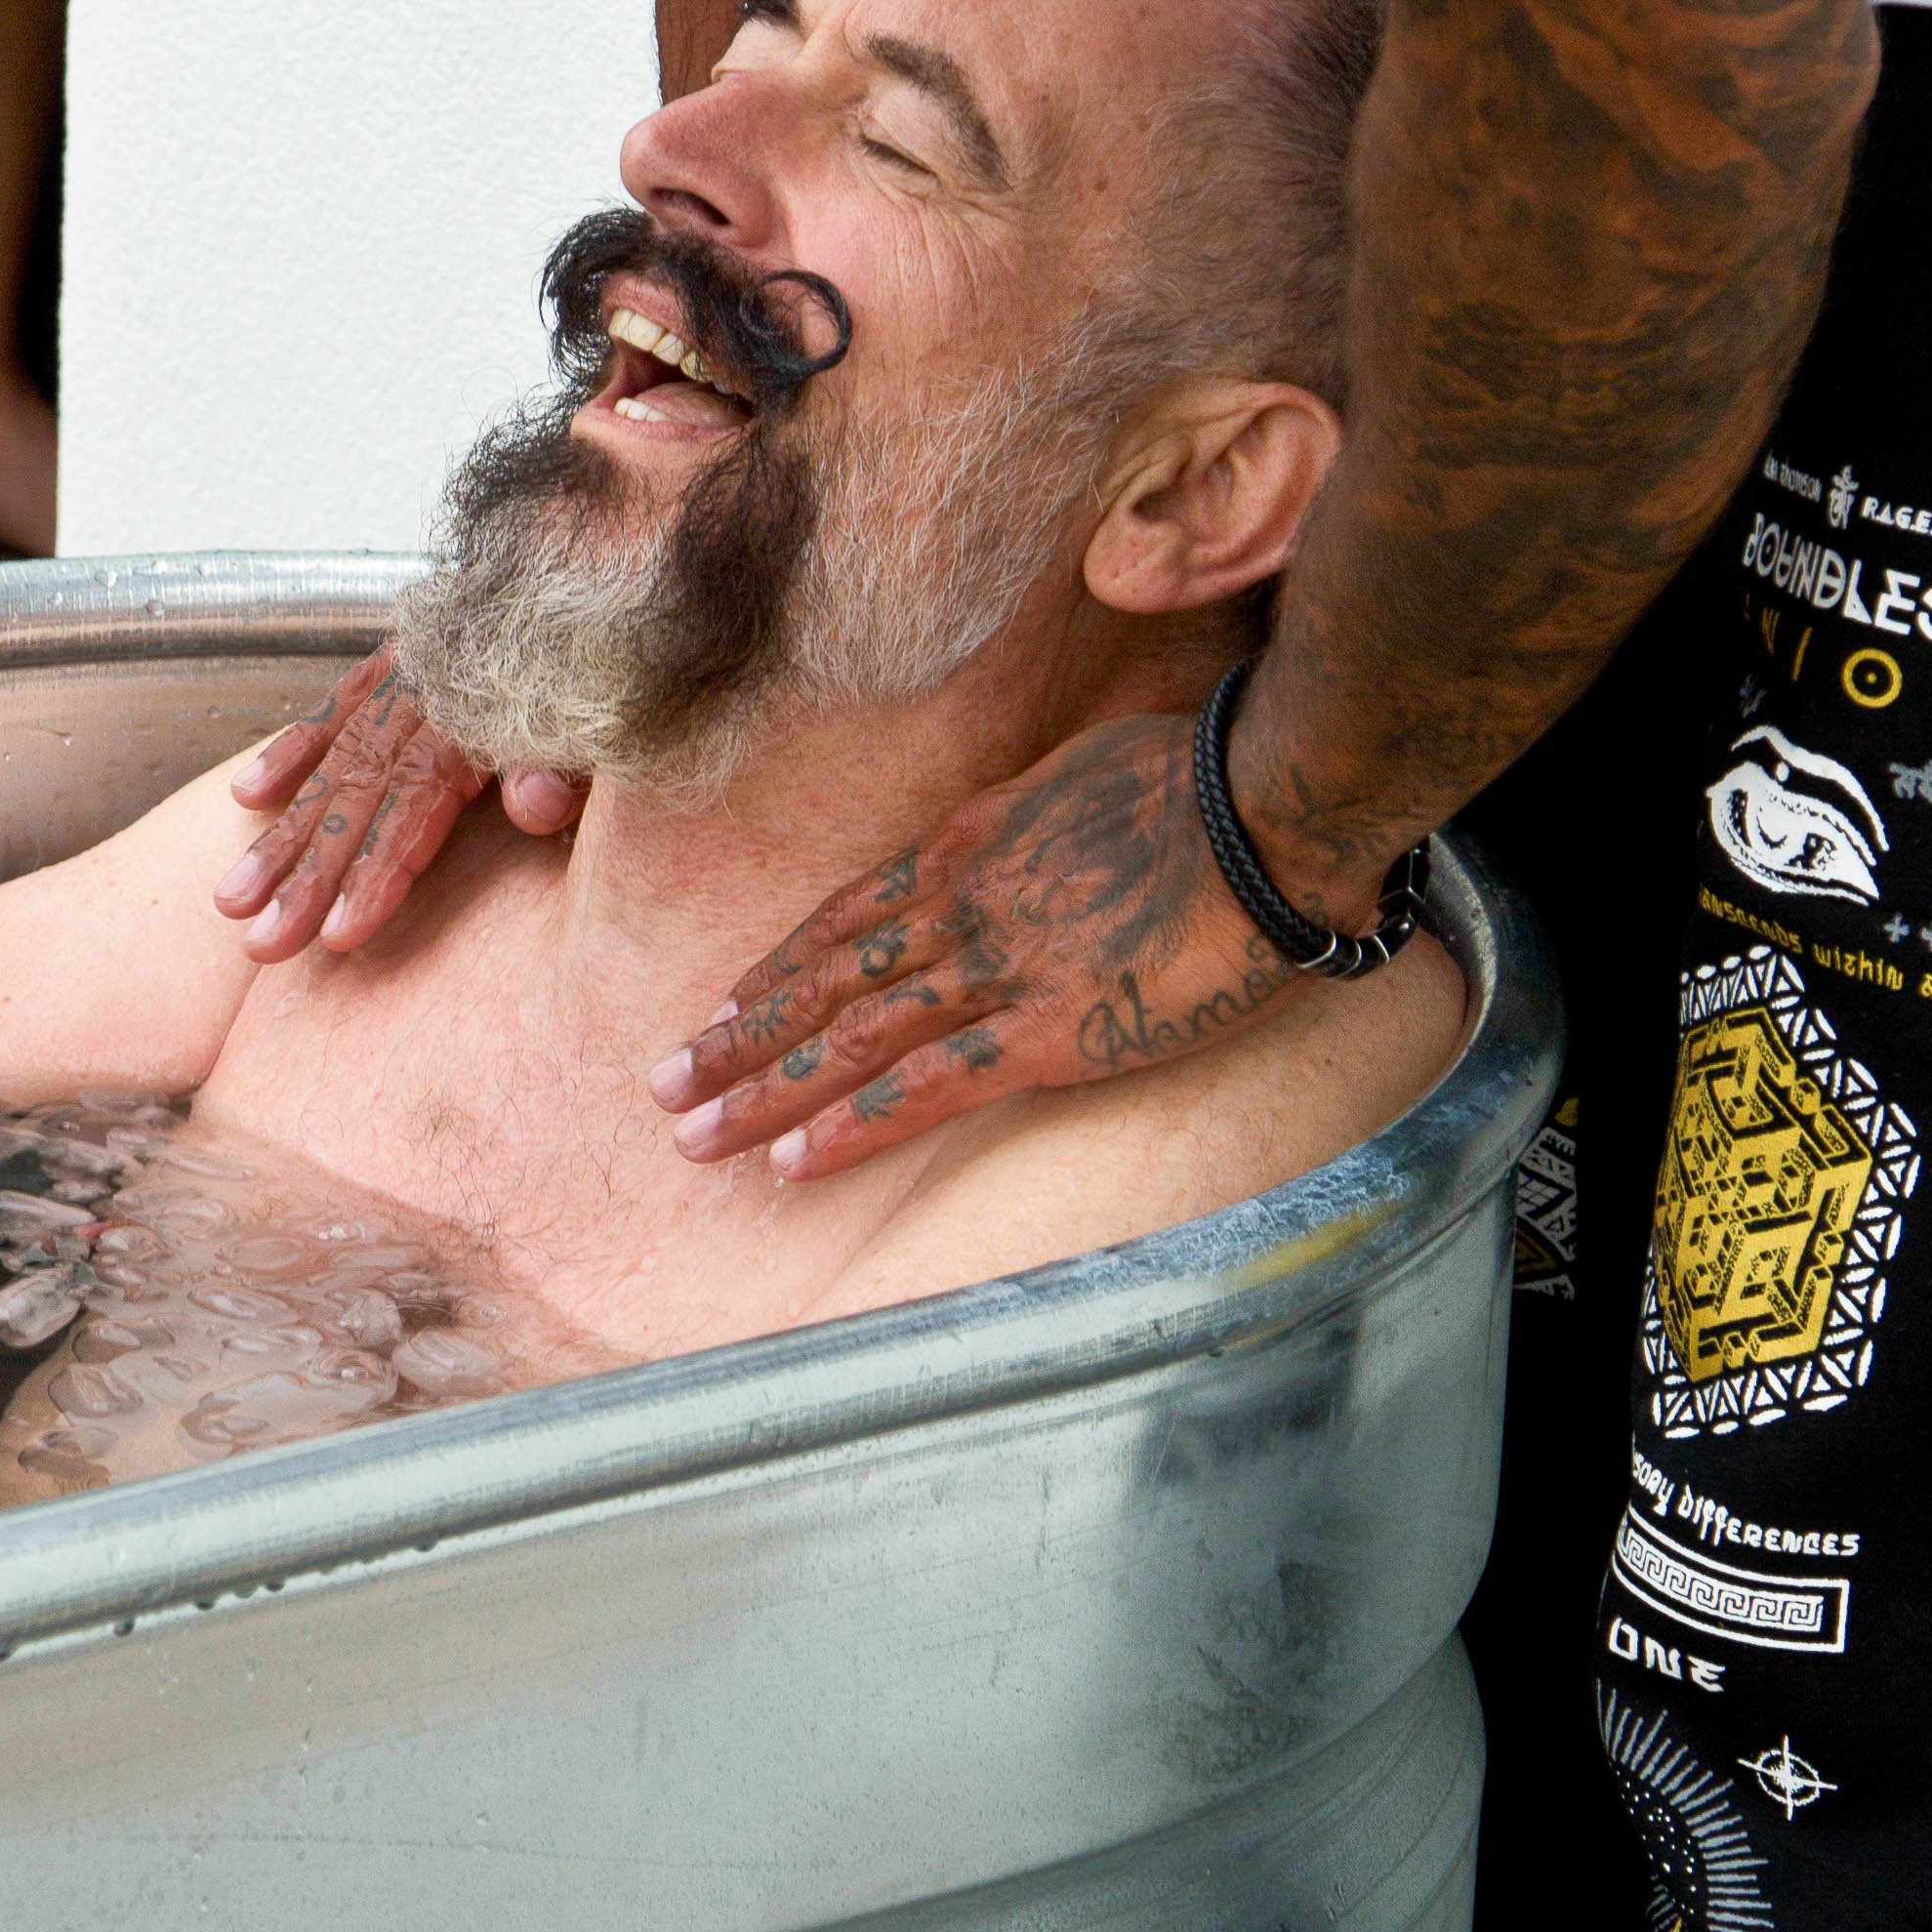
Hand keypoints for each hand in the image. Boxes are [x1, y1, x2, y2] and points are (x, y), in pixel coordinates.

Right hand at [213, 646, 584, 957]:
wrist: (603, 562)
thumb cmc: (612, 662)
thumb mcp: (607, 715)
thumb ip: (569, 758)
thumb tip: (535, 807)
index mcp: (479, 715)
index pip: (417, 805)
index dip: (377, 871)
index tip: (338, 937)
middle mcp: (429, 694)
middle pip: (358, 794)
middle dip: (307, 874)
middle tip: (261, 943)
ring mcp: (409, 675)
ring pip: (334, 762)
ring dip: (282, 835)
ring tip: (229, 902)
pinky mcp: (400, 658)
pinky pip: (337, 706)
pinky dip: (290, 751)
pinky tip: (244, 798)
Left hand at [654, 703, 1305, 1171]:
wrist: (1269, 805)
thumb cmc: (1207, 774)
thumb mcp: (1089, 769)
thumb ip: (1041, 813)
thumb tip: (1038, 826)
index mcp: (967, 842)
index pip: (844, 915)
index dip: (779, 968)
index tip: (724, 1005)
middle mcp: (956, 904)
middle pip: (821, 981)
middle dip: (737, 1038)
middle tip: (662, 1085)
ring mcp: (994, 968)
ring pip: (848, 1038)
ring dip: (763, 1092)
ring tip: (692, 1137)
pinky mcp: (1048, 1030)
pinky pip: (925, 1087)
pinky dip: (852, 1124)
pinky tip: (794, 1162)